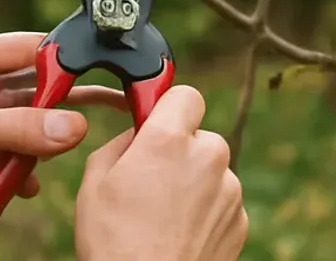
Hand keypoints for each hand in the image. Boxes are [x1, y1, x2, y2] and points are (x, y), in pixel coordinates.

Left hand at [0, 32, 124, 223]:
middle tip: (110, 106)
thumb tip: (75, 127)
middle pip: (32, 90)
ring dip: (39, 145)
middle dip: (65, 104)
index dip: (64, 59)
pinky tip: (24, 186)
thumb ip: (20, 129)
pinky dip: (18, 172)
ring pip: (23, 128)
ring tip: (57, 156)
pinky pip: (6, 158)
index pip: (28, 49)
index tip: (101, 71)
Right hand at [74, 86, 247, 260]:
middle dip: (179, 149)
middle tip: (151, 178)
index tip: (155, 124)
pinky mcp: (241, 220)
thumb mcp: (95, 180)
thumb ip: (122, 142)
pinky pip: (221, 200)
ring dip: (193, 181)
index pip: (185, 94)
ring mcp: (229, 190)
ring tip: (162, 214)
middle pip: (199, 135)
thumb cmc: (114, 241)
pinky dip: (205, 209)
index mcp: (169, 139)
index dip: (168, 108)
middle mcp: (208, 157)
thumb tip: (138, 134)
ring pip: (212, 169)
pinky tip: (179, 231)